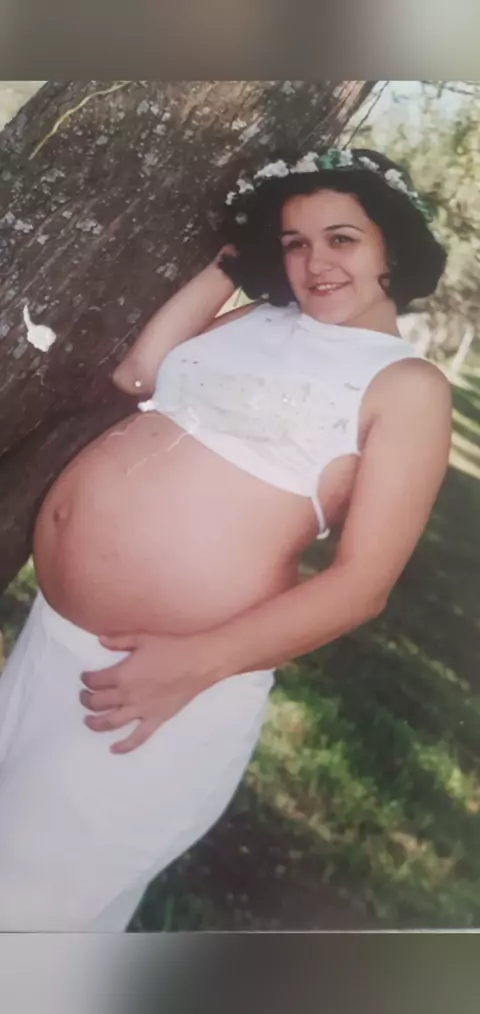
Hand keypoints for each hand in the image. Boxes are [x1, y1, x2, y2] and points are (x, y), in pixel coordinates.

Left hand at [79, 631, 214, 754]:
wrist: (200, 661)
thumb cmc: (172, 646)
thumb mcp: (142, 637)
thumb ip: (119, 640)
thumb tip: (99, 641)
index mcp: (121, 675)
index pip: (95, 680)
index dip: (87, 678)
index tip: (85, 677)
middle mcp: (127, 695)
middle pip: (98, 702)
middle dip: (87, 699)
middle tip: (84, 696)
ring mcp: (141, 710)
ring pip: (110, 722)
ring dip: (95, 723)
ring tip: (88, 721)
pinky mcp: (156, 720)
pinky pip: (137, 738)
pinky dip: (124, 746)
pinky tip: (113, 749)